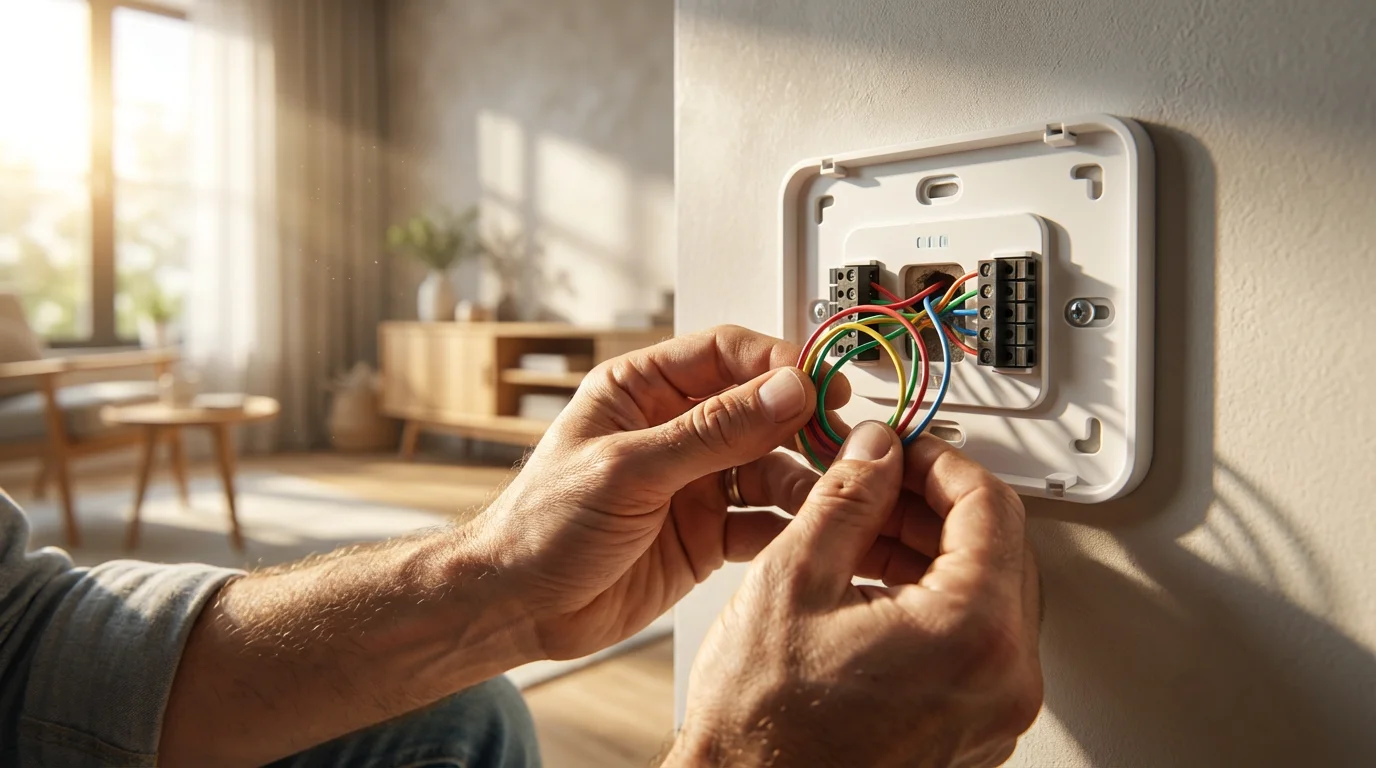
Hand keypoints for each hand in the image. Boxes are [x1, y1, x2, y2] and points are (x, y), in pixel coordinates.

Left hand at [473, 326, 845, 660]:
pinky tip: (813, 530)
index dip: (777, 365)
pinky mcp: (708, 533)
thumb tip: (783, 391)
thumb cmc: (540, 527)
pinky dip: (792, 525)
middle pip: (760, 409)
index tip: (818, 385)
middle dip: (803, 423)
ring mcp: (695, 482)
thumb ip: (711, 432)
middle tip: (843, 440)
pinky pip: (764, 520)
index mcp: (642, 390)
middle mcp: (675, 430)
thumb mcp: (627, 469)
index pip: (726, 354)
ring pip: (770, 466)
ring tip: (834, 492)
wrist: (518, 608)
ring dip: (805, 478)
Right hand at [667, 422, 1042, 767]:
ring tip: (861, 532)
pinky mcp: (973, 729)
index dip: (940, 461)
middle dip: (934, 504)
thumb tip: (876, 450)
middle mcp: (1003, 680)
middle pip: (998, 550)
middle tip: (876, 481)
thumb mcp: (793, 580)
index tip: (902, 448)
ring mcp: (993, 712)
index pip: (991, 508)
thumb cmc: (761, 726)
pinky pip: (973, 642)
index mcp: (974, 635)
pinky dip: (933, 600)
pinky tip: (873, 582)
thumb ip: (847, 498)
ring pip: (986, 595)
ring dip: (931, 550)